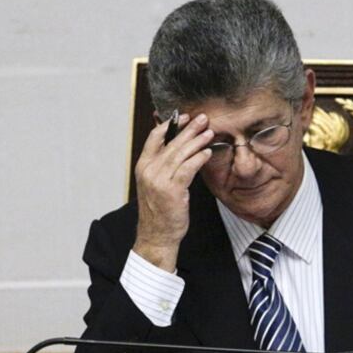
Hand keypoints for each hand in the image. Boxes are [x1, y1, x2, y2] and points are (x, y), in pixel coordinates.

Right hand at [131, 113, 215, 270]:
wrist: (156, 235)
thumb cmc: (159, 211)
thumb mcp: (156, 184)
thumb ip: (163, 165)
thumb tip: (180, 149)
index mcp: (142, 166)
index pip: (153, 138)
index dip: (169, 125)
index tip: (183, 117)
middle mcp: (148, 171)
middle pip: (171, 143)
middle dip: (188, 129)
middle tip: (203, 119)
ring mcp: (158, 180)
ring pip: (180, 154)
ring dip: (197, 141)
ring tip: (209, 132)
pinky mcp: (171, 190)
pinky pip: (187, 169)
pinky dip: (198, 159)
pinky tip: (207, 153)